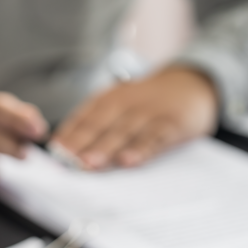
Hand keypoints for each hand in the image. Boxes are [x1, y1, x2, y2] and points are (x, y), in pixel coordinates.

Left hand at [52, 65, 218, 169]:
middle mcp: (126, 104)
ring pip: (124, 132)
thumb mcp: (121, 105)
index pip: (84, 117)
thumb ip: (97, 125)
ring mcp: (149, 113)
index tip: (54, 153)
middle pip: (101, 125)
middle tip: (67, 161)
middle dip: (82, 143)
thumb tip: (65, 152)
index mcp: (109, 99)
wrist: (193, 83)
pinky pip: (154, 138)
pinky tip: (129, 162)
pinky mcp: (171, 124)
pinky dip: (141, 150)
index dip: (69, 134)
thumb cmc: (149, 102)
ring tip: (90, 164)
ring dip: (106, 148)